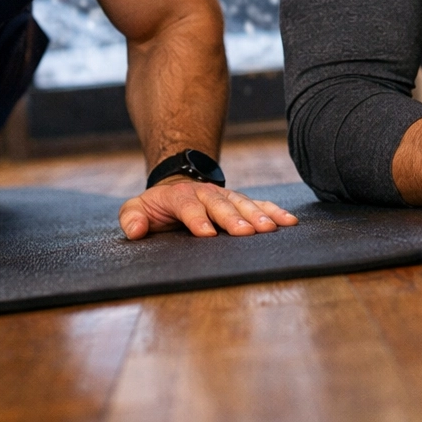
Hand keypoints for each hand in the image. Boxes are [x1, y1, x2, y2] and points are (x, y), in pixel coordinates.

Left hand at [119, 177, 298, 239]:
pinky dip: (274, 212)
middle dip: (234, 218)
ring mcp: (225, 197)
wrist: (177, 187)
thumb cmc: (157, 206)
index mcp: (179, 197)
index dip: (197, 219)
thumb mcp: (137, 208)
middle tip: (247, 232)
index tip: (208, 234)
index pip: (188, 207)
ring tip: (271, 228)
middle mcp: (206, 194)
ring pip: (243, 204)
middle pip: (220, 205)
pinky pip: (260, 205)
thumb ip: (132, 217)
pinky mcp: (240, 203)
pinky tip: (288, 221)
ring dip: (258, 216)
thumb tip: (136, 230)